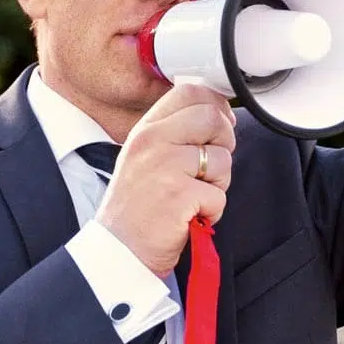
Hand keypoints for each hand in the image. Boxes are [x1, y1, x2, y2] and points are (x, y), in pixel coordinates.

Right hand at [97, 84, 236, 276]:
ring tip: (193, 199)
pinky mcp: (179, 196)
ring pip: (222, 159)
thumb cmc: (136, 210)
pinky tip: (191, 217)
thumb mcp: (144, 159)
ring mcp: (165, 167)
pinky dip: (212, 212)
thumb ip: (173, 134)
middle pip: (213, 118)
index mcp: (145, 130)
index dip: (216, 105)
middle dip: (224, 143)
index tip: (221, 125)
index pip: (189, 91)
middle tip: (209, 170)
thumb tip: (218, 114)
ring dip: (218, 184)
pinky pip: (219, 195)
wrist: (119, 251)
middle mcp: (152, 142)